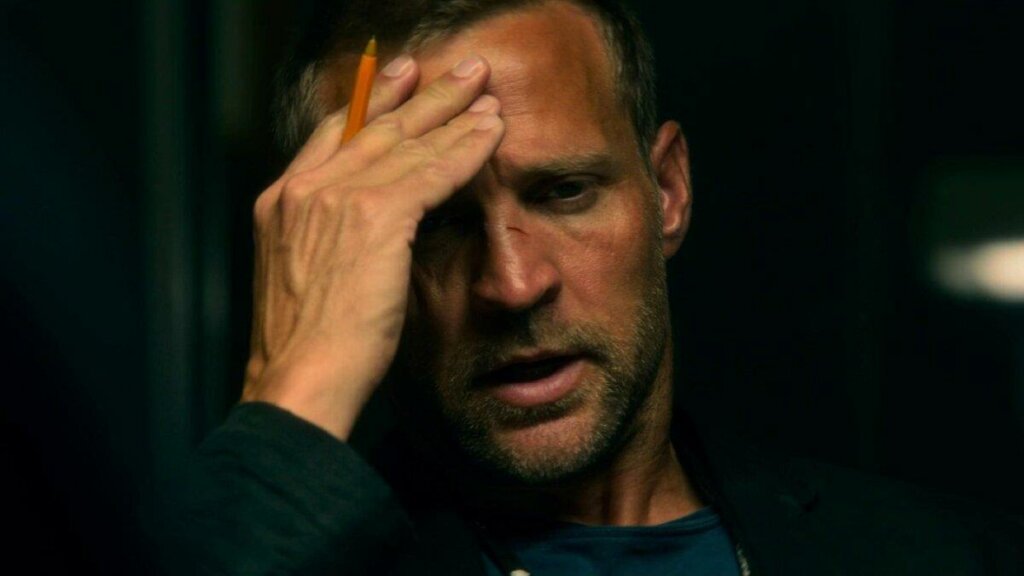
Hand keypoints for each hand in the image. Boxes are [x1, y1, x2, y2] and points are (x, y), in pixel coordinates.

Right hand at [241, 54, 503, 439]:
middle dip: (422, 93)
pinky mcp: (375, 216)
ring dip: (453, 114)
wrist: (300, 378)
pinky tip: (492, 132)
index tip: (398, 79)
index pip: (333, 134)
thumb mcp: (306, 279)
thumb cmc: (308, 347)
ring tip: (486, 92)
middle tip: (458, 72)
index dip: (370, 102)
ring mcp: (336, 198)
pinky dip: (466, 149)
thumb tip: (370, 230)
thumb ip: (329, 241)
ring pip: (406, 143)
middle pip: (374, 126)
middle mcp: (304, 189)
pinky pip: (433, 171)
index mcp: (281, 202)